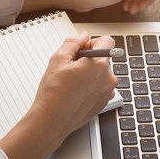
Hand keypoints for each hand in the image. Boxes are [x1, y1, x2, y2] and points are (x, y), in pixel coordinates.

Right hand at [0, 32, 116, 158]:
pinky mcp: (103, 103)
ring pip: (101, 74)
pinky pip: (100, 87)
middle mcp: (107, 78)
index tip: (81, 49)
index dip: (92, 43)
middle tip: (70, 68)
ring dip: (90, 74)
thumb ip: (72, 43)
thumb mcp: (57, 60)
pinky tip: (75, 92)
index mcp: (98, 65)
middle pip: (103, 59)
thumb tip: (82, 37)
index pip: (106, 42)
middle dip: (89, 59)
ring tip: (71, 83)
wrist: (51, 121)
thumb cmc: (52, 94)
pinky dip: (91, 86)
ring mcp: (107, 92)